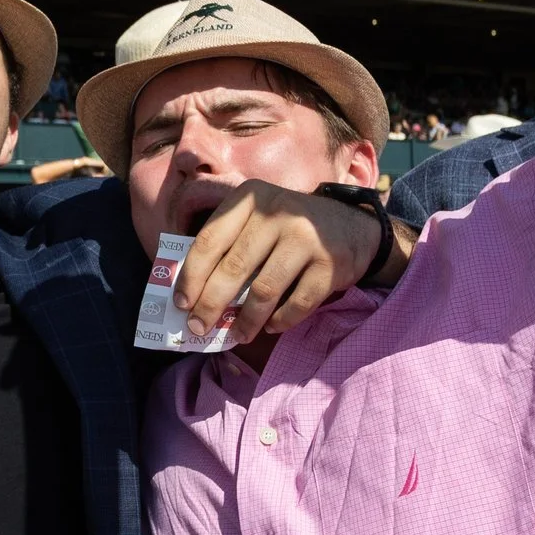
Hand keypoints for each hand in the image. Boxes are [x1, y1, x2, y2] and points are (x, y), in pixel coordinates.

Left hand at [172, 181, 409, 340]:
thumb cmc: (289, 228)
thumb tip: (192, 295)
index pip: (210, 239)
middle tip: (198, 328)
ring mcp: (305, 237)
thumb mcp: (257, 219)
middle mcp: (277, 213)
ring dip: (246, 320)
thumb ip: (228, 245)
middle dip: (210, 304)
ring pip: (264, 290)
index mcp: (250, 198)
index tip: (181, 304)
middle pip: (233, 267)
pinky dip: (280, 320)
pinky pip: (298, 303)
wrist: (353, 226)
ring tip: (237, 335)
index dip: (191, 275)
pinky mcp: (330, 264)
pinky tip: (271, 326)